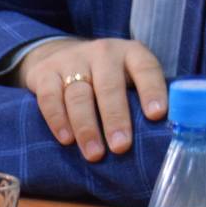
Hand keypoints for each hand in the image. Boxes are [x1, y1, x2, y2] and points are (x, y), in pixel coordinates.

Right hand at [16, 38, 167, 161]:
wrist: (61, 55)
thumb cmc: (108, 77)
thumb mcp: (129, 77)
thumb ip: (141, 97)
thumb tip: (160, 135)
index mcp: (131, 53)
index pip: (146, 69)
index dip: (152, 90)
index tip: (157, 115)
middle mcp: (103, 53)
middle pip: (109, 86)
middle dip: (116, 118)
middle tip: (121, 146)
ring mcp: (72, 61)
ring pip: (79, 94)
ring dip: (87, 127)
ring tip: (95, 154)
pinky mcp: (45, 73)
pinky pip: (50, 98)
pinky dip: (58, 120)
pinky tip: (67, 140)